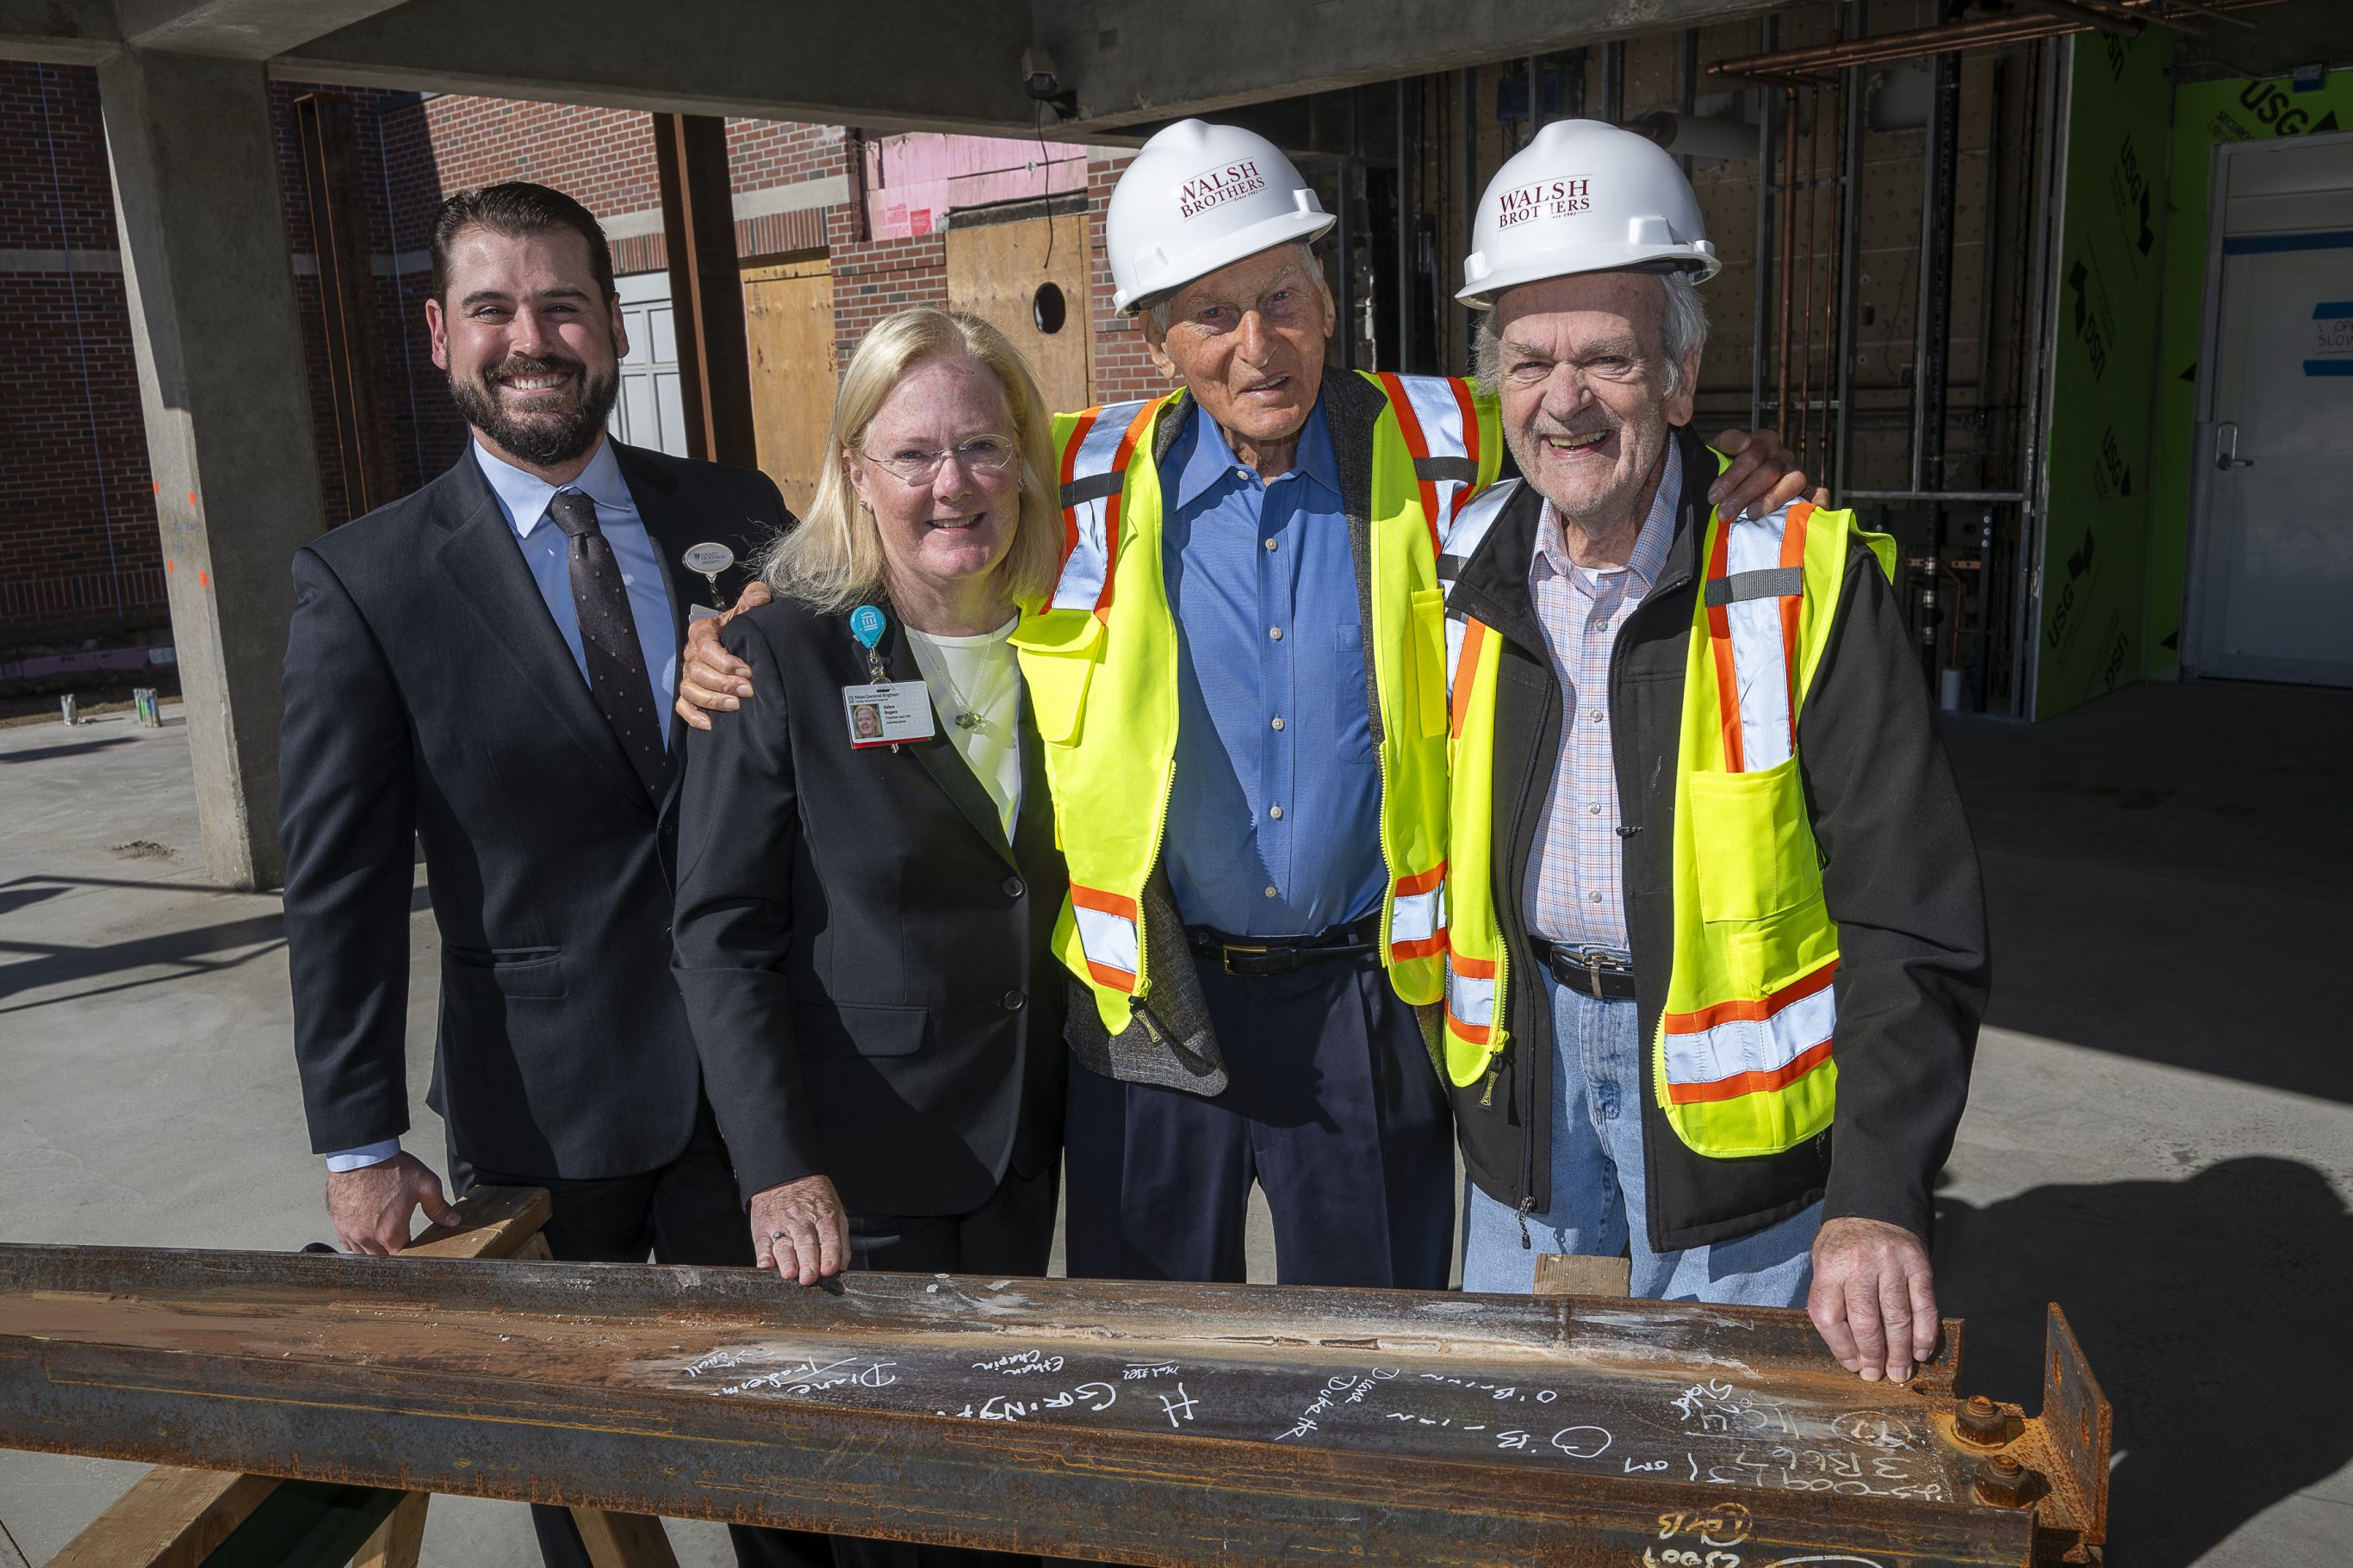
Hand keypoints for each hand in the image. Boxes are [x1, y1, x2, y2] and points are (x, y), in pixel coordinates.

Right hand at [326, 1152, 456, 1255]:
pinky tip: (366, 1232)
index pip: (402, 1257)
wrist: (361, 1154)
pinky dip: (357, 1243)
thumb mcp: (426, 1185)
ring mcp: (350, 1232)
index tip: (416, 1246)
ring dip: (374, 1250)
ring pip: (363, 1254)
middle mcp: (367, 1237)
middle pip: (382, 1259)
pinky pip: (347, 1244)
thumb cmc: (391, 1168)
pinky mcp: (339, 1223)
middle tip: (401, 1240)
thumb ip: (439, 1207)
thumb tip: (452, 1221)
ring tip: (383, 1238)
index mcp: (391, 1232)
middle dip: (393, 1252)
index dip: (411, 1254)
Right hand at [674, 579, 772, 730]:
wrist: (736, 645)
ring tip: (736, 706)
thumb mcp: (746, 612)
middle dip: (723, 683)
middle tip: (747, 690)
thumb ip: (753, 599)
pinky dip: (693, 716)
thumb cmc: (739, 630)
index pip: (706, 647)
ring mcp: (687, 676)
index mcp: (702, 633)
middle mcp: (691, 655)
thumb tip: (759, 595)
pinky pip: (683, 707)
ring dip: (711, 700)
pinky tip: (710, 724)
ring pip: (689, 690)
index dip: (724, 661)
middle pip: (697, 672)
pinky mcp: (688, 694)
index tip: (746, 670)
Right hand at [749, 1174, 849, 1285]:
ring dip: (787, 1261)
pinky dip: (763, 1256)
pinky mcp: (763, 1229)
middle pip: (806, 1243)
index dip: (829, 1254)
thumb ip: (841, 1241)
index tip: (829, 1270)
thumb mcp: (836, 1210)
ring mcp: (781, 1224)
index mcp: (824, 1217)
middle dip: (808, 1262)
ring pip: (784, 1245)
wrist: (786, 1176)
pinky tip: (765, 1265)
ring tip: (789, 1274)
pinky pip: (762, 1244)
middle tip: (809, 1278)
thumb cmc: (814, 1199)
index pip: (829, 1238)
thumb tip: (842, 1268)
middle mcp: (802, 1221)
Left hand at [1707, 428, 1816, 520]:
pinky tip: (1809, 511)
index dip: (1731, 477)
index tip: (1713, 496)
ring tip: (1752, 515)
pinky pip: (1817, 492)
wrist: (1732, 483)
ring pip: (1792, 481)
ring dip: (1771, 499)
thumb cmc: (1725, 466)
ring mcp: (1796, 472)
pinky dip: (1816, 501)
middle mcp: (1782, 455)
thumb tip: (1745, 443)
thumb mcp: (1719, 449)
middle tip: (1724, 513)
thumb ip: (1727, 442)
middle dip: (1743, 494)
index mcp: (1763, 441)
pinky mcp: (1807, 489)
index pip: (1750, 456)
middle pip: (1768, 471)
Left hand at [1807, 1216, 1938, 1382]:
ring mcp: (1891, 1264)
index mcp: (1830, 1267)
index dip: (1841, 1347)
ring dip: (1900, 1352)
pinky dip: (1925, 1333)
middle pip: (1866, 1322)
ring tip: (1900, 1373)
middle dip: (1873, 1356)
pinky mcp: (1918, 1265)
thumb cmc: (1844, 1245)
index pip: (1829, 1316)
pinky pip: (1924, 1305)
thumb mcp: (1824, 1264)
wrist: (1873, 1207)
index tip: (1852, 1365)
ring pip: (1897, 1318)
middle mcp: (1860, 1265)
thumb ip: (1831, 1300)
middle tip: (1878, 1376)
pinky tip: (1921, 1351)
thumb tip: (1848, 1350)